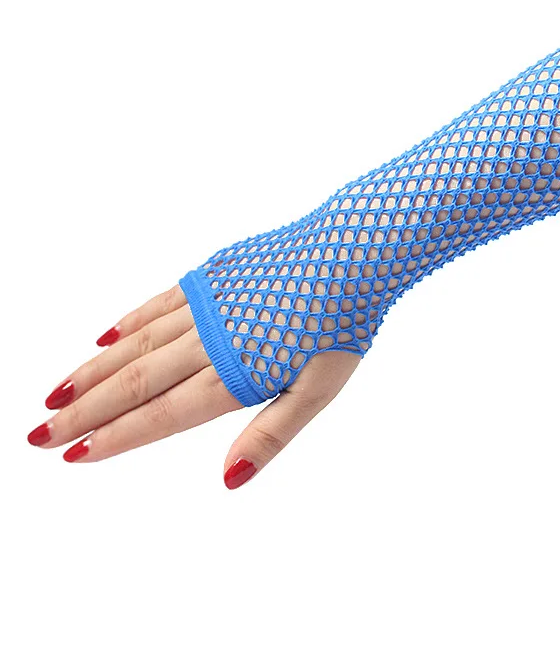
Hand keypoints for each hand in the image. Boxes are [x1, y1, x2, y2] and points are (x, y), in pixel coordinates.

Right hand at [26, 284, 361, 487]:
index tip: (72, 455)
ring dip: (93, 371)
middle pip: (135, 382)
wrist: (355, 246)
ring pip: (138, 343)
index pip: (162, 414)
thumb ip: (271, 433)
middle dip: (83, 411)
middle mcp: (210, 338)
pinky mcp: (214, 273)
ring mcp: (208, 302)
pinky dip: (128, 324)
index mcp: (236, 372)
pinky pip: (160, 303)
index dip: (116, 437)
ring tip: (55, 394)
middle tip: (38, 435)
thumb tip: (228, 480)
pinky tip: (104, 339)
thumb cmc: (345, 321)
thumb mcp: (320, 388)